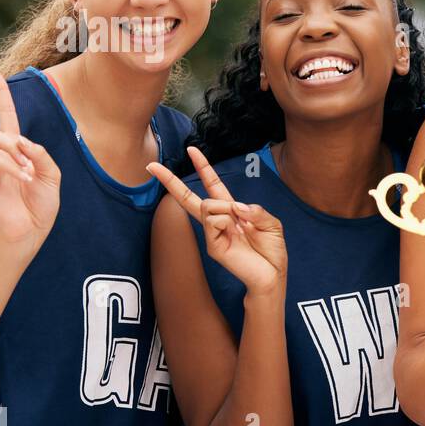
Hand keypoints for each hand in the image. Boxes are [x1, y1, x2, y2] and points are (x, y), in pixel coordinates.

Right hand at [0, 69, 60, 253]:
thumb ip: (39, 153)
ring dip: (16, 151)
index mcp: (16, 149)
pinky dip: (14, 167)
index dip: (1, 93)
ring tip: (29, 173)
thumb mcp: (51, 175)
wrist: (30, 231)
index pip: (5, 115)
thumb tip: (19, 139)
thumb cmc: (40, 205)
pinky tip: (24, 179)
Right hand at [148, 146, 286, 295]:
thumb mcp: (271, 223)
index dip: (203, 167)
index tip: (191, 150)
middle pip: (189, 197)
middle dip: (170, 181)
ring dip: (227, 209)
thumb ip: (256, 210)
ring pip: (207, 205)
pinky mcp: (212, 245)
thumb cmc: (272, 251)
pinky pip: (213, 220)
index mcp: (232, 211)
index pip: (213, 185)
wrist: (272, 275)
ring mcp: (212, 233)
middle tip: (151, 166)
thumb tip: (235, 206)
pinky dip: (227, 221)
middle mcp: (218, 220)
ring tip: (242, 226)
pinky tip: (237, 232)